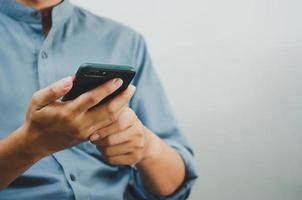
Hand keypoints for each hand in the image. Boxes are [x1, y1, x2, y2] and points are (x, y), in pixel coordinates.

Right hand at [19, 76, 135, 157]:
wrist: (36, 144)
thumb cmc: (37, 118)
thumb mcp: (37, 101)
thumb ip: (54, 89)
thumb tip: (71, 79)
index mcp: (67, 113)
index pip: (92, 98)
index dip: (106, 88)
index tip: (118, 78)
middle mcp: (80, 124)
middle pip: (108, 111)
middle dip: (122, 98)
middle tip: (132, 86)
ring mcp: (86, 133)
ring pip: (111, 120)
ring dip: (122, 107)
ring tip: (129, 93)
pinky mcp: (89, 137)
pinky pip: (107, 127)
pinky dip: (117, 116)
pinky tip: (121, 105)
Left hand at [90, 107, 159, 165]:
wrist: (144, 142)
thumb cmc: (124, 125)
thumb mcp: (120, 114)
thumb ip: (107, 109)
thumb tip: (89, 104)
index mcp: (131, 118)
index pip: (115, 123)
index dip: (101, 129)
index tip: (91, 132)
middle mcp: (137, 131)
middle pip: (111, 139)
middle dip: (98, 141)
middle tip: (92, 139)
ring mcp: (137, 146)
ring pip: (109, 151)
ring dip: (100, 149)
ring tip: (99, 144)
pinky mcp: (134, 158)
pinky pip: (112, 160)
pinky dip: (105, 156)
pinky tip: (106, 150)